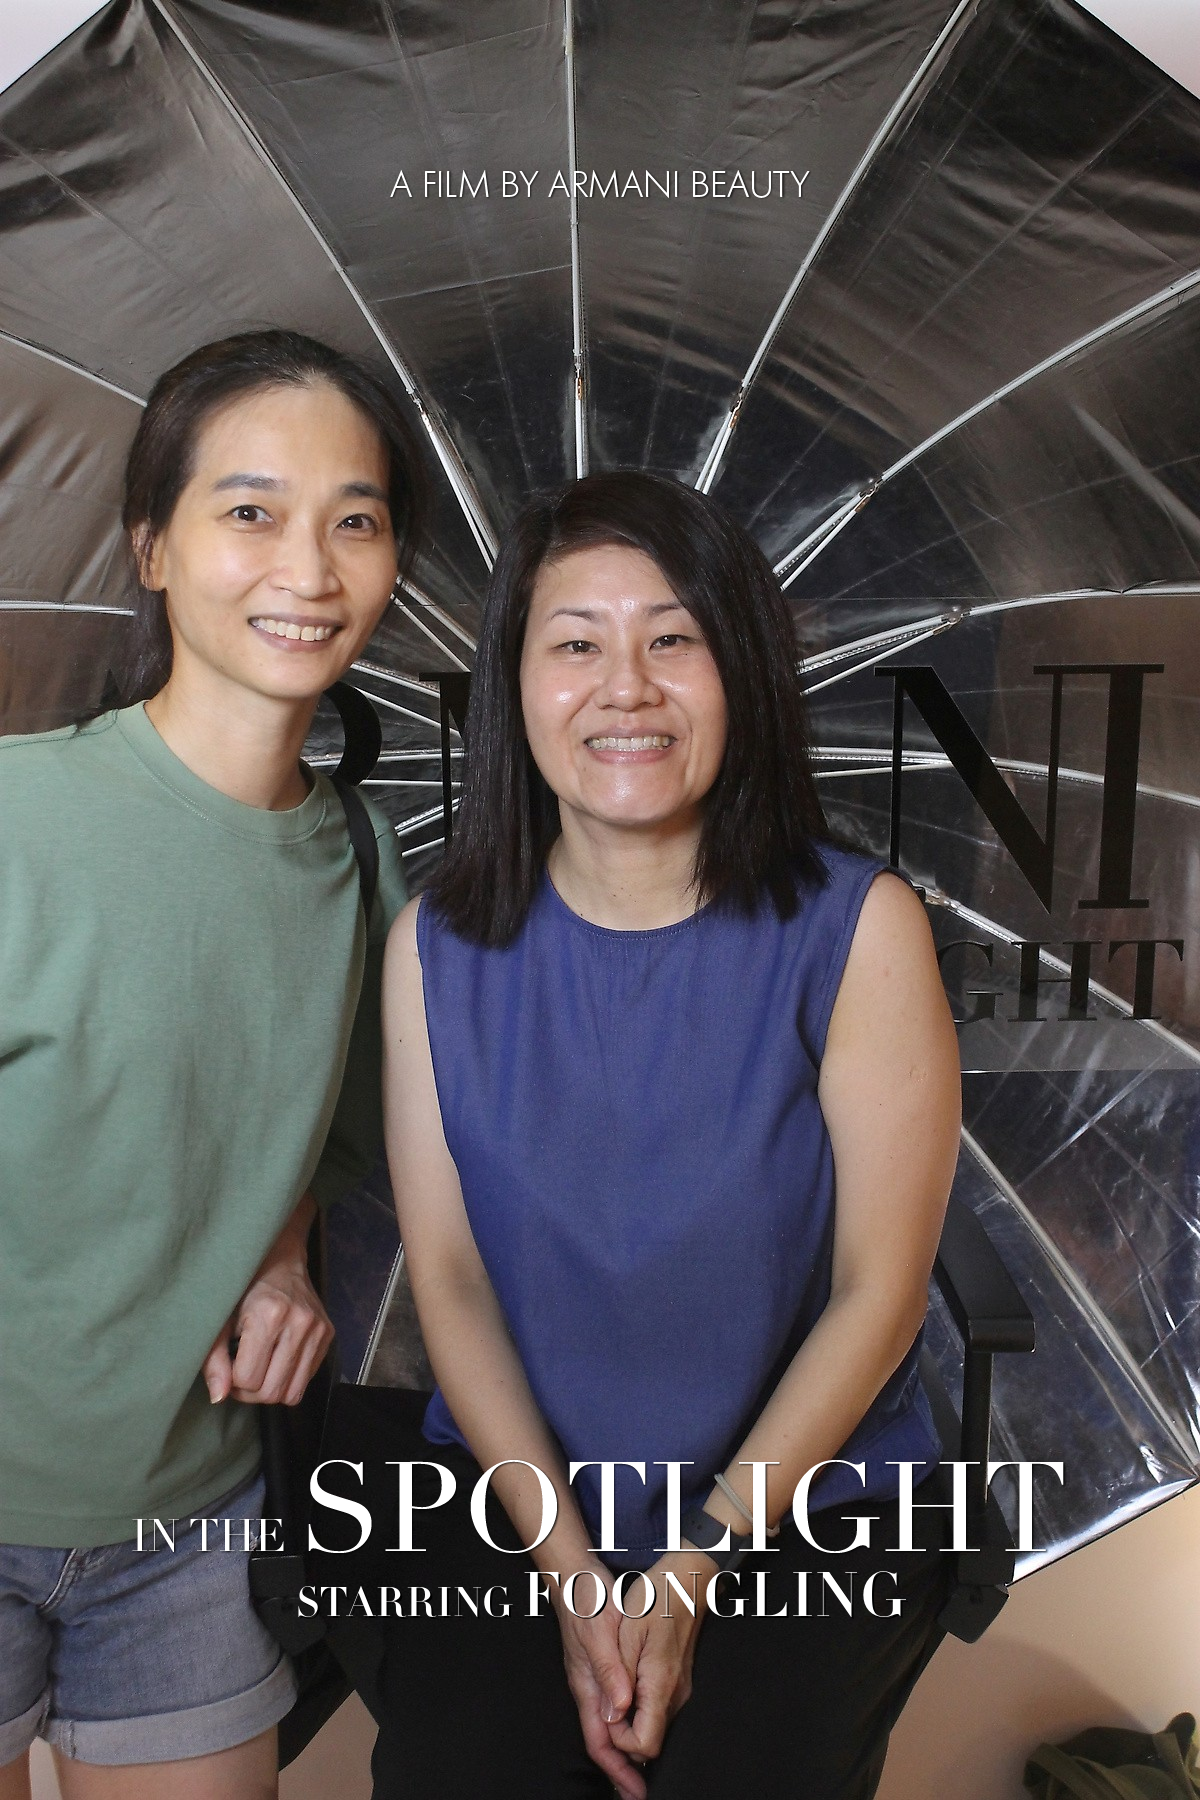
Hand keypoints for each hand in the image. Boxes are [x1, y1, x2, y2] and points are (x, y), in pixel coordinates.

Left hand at [201, 1199, 332, 1405]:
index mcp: (269, 1315)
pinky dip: (289, 1378)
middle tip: (242, 1374)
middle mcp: (299, 1323)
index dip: (233, 1381)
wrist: (278, 1258)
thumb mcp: (219, 1319)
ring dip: (271, 1390)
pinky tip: (277, 1359)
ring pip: (293, 1392)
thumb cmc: (242, 1287)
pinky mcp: (328, 1333)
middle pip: (273, 1391)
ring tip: (260, 1370)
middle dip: (251, 1392)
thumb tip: (219, 1397)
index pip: (249, 1379)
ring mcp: (318, 1329)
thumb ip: (215, 1359)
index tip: (229, 1366)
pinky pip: (307, 1379)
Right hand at [550, 1561, 646, 1799]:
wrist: (575, 1575)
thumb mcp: (600, 1633)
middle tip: (640, 1794)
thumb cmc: (586, 1601)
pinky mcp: (601, 1668)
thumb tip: (620, 1710)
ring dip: (624, 1751)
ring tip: (642, 1771)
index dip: (617, 1770)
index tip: (635, 1793)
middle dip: (621, 1770)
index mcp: (587, 1686)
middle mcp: (588, 1688)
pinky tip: (637, 1727)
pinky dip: (625, 1726)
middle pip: (603, 1741)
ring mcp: (593, 1679)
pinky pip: (612, 1708)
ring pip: (608, 1726)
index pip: (599, 1741)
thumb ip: (609, 1672)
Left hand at [608, 1551, 712, 1764]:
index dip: (620, 1742)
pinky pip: (658, 1711)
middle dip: (622, 1738)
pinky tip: (625, 1689)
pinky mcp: (679, 1682)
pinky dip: (640, 1712)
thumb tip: (611, 1716)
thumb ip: (617, 1675)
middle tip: (603, 1711)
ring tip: (610, 1699)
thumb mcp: (627, 1631)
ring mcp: (681, 1689)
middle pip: (650, 1743)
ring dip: (630, 1724)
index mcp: (661, 1685)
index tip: (605, 1715)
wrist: (688, 1579)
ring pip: (654, 1728)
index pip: (645, 1745)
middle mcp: (676, 1695)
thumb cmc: (655, 1599)